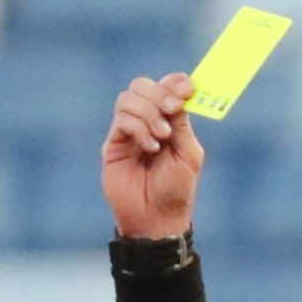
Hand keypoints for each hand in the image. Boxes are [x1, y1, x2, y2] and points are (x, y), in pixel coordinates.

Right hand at [104, 73, 204, 237]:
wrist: (156, 219)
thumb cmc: (176, 190)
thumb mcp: (188, 154)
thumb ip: (182, 124)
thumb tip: (177, 97)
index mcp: (169, 119)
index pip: (167, 85)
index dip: (175, 82)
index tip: (186, 91)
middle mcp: (146, 120)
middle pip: (143, 85)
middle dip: (159, 93)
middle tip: (172, 109)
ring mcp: (128, 132)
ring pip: (128, 98)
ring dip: (148, 112)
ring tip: (162, 136)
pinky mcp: (113, 144)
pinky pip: (122, 120)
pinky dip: (139, 128)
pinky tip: (150, 148)